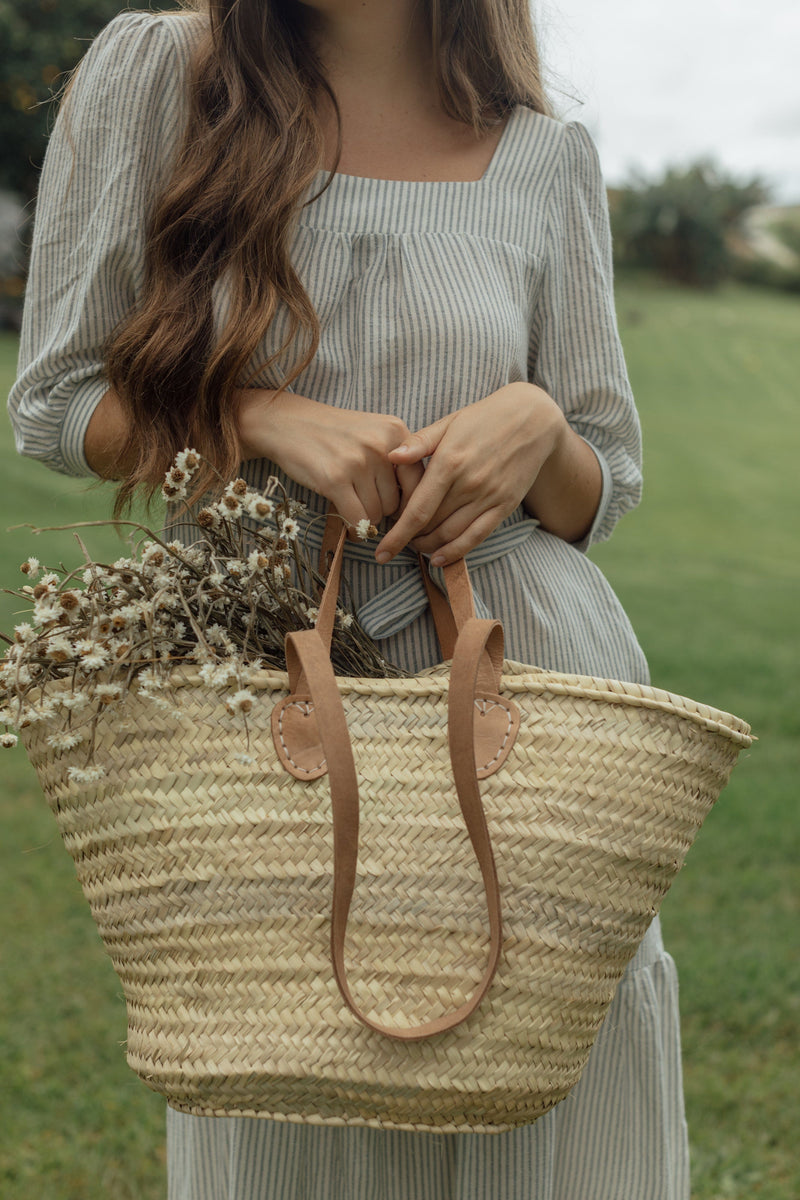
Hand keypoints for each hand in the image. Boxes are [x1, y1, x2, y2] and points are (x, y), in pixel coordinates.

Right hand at [236, 389, 423, 536]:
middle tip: (365, 506)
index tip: (402, 516)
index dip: (412, 504)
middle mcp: (381, 445)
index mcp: (396, 431)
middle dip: (383, 512)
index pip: (420, 481)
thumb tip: (417, 505)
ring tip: (353, 508)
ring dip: (365, 520)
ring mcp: (358, 462)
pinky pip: (356, 519)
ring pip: (376, 514)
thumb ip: (398, 459)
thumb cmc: (332, 434)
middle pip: (397, 502)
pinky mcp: (335, 479)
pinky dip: (354, 530)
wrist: (287, 423)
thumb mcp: (372, 433)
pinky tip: (349, 527)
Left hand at [374, 383, 567, 564]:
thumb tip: (390, 457)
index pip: (417, 510)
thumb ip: (419, 443)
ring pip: (452, 535)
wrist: (532, 418)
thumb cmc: (484, 418)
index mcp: (449, 462)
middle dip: (409, 539)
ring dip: (429, 547)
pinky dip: (456, 552)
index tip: (381, 552)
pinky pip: (477, 536)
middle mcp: (469, 484)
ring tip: (415, 546)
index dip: (397, 536)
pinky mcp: (505, 505)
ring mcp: (489, 497)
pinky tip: (439, 558)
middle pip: (432, 526)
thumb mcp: (449, 423)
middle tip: (396, 540)